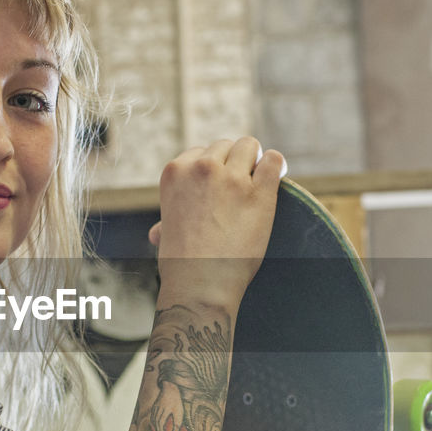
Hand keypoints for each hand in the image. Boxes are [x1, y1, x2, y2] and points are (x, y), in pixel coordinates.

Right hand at [149, 137, 283, 309]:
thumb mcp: (165, 233)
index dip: (212, 167)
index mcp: (175, 172)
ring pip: (249, 146)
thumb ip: (165, 222)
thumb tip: (156, 232)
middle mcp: (202, 168)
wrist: (201, 285)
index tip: (218, 183)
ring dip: (253, 161)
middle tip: (238, 186)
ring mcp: (232, 178)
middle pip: (225, 145)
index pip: (200, 152)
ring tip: (255, 182)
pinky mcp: (259, 192)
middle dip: (232, 162)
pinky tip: (274, 178)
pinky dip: (275, 166)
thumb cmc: (181, 264)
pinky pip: (274, 161)